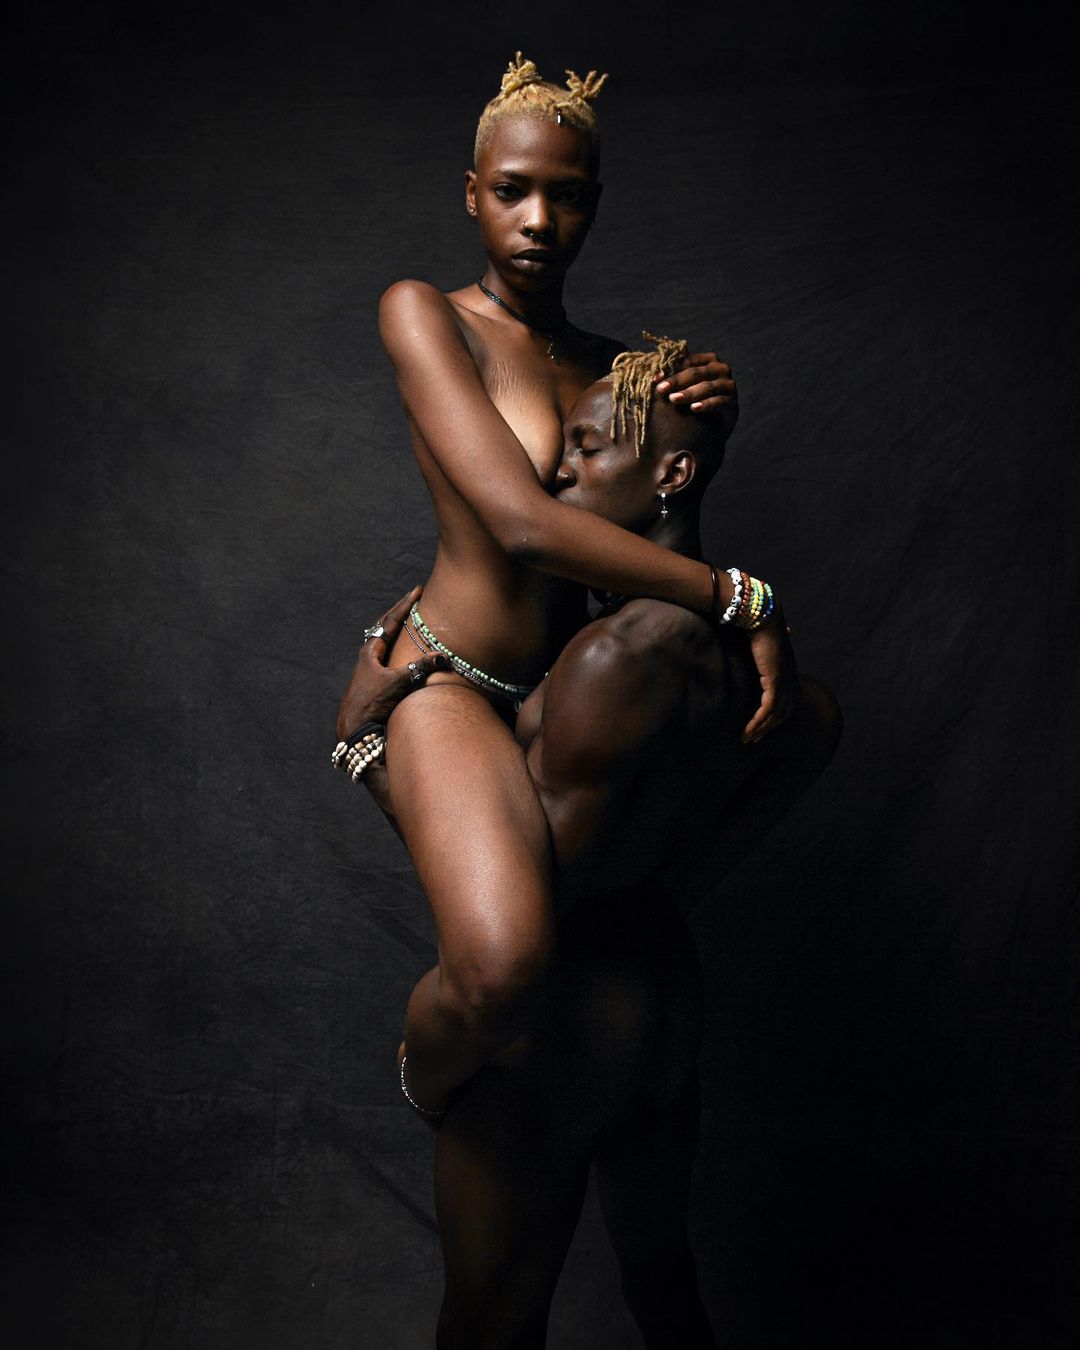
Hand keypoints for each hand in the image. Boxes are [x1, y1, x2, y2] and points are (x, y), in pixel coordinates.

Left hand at [336, 586, 445, 738]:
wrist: (354, 726)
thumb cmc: (372, 703)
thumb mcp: (398, 683)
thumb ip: (419, 667)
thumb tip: (442, 656)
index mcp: (371, 650)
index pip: (390, 620)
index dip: (405, 605)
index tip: (417, 591)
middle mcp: (368, 655)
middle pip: (384, 625)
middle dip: (399, 611)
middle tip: (412, 598)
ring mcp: (368, 666)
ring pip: (383, 638)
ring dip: (395, 626)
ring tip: (406, 617)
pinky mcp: (372, 677)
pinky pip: (385, 651)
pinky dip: (394, 642)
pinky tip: (399, 647)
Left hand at [655, 350, 738, 434]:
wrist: (711, 427)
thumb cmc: (692, 403)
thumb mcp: (683, 389)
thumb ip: (672, 380)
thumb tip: (651, 377)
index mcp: (708, 360)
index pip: (688, 361)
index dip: (671, 369)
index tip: (655, 380)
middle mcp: (721, 369)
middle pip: (697, 373)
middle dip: (677, 381)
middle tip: (661, 390)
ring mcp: (728, 385)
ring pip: (708, 386)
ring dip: (689, 393)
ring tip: (674, 400)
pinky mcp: (732, 403)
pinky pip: (719, 401)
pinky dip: (706, 404)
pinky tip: (694, 409)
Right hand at [741, 609, 796, 743]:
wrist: (762, 615)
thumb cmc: (759, 623)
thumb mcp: (767, 637)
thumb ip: (774, 640)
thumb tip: (789, 630)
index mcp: (788, 670)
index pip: (787, 701)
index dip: (776, 717)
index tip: (761, 728)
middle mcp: (790, 678)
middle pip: (784, 713)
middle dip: (768, 728)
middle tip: (753, 739)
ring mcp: (784, 681)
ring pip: (776, 716)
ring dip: (761, 730)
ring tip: (747, 739)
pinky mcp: (775, 682)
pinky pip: (768, 710)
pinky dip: (758, 723)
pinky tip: (747, 731)